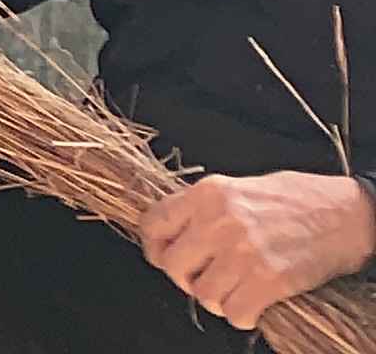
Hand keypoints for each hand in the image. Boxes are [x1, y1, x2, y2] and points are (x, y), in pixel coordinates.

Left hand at [143, 171, 375, 328]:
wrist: (349, 214)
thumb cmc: (299, 199)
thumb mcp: (242, 188)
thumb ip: (207, 207)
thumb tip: (178, 231)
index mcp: (209, 193)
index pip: (153, 224)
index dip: (154, 246)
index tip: (163, 255)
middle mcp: (220, 221)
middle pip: (172, 264)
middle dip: (184, 278)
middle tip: (202, 279)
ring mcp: (244, 251)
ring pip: (203, 294)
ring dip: (216, 300)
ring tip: (233, 292)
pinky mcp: (270, 280)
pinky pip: (235, 311)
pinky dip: (241, 315)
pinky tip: (252, 305)